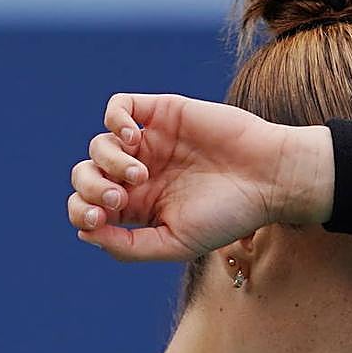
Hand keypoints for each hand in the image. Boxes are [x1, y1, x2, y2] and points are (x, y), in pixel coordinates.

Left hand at [67, 93, 293, 261]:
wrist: (269, 178)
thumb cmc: (229, 215)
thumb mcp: (175, 243)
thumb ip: (129, 247)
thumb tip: (85, 234)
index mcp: (140, 206)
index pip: (88, 207)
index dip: (82, 213)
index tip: (101, 220)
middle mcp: (139, 173)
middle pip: (86, 175)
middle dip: (91, 188)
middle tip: (120, 197)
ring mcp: (150, 142)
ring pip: (98, 144)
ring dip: (108, 161)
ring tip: (141, 173)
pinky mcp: (162, 112)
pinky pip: (119, 106)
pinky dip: (114, 120)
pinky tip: (133, 138)